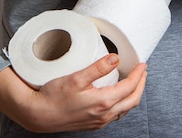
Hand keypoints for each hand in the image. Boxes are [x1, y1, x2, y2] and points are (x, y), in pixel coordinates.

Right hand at [0, 54, 146, 132]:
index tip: (142, 65)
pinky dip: (122, 104)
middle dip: (140, 85)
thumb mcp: (76, 78)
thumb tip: (115, 58)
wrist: (39, 114)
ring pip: (124, 109)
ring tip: (133, 82)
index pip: (129, 87)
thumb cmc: (53, 97)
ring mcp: (99, 121)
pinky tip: (116, 97)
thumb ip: (97, 68)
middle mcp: (104, 114)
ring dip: (132, 95)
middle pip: (132, 100)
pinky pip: (115, 115)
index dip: (138, 75)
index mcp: (103, 102)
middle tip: (142, 72)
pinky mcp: (93, 124)